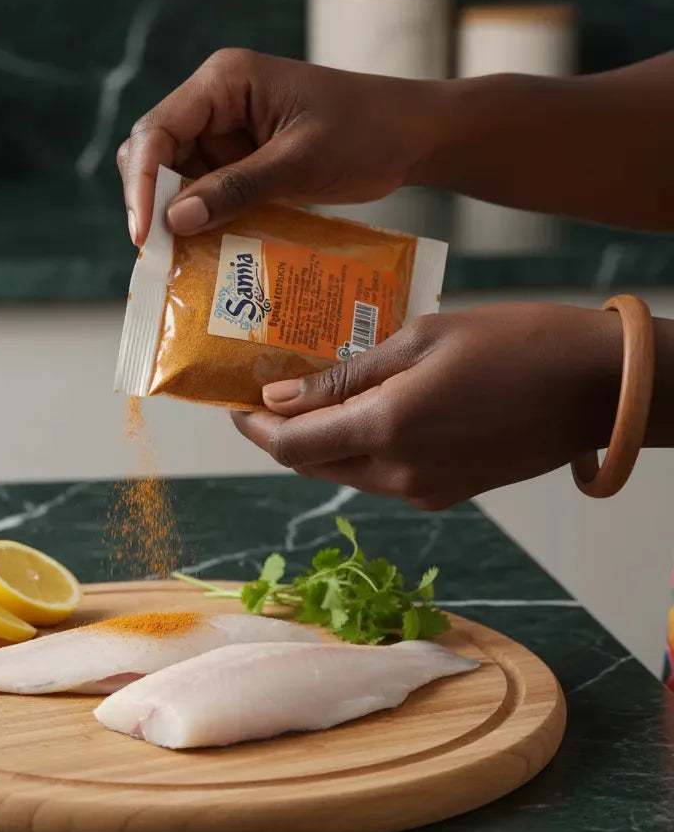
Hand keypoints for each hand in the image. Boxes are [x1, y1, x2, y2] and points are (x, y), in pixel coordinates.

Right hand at [116, 48, 443, 244]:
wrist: (412, 136)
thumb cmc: (366, 132)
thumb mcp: (299, 162)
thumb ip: (236, 189)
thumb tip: (174, 221)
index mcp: (225, 82)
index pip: (158, 130)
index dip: (141, 184)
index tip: (145, 235)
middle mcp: (216, 103)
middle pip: (155, 154)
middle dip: (153, 203)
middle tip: (159, 255)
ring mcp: (227, 134)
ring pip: (176, 180)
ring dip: (178, 218)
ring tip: (182, 262)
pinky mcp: (241, 162)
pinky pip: (207, 195)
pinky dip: (205, 223)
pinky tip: (207, 253)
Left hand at [231, 303, 625, 509]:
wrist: (597, 387)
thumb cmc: (515, 342)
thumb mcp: (421, 339)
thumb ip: (345, 375)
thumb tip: (280, 397)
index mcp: (387, 429)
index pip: (289, 445)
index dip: (253, 426)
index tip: (234, 401)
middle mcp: (398, 473)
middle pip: (310, 464)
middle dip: (279, 434)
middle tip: (266, 393)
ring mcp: (423, 490)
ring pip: (342, 472)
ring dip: (318, 441)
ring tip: (313, 396)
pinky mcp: (445, 492)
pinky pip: (379, 476)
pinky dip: (357, 449)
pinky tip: (363, 411)